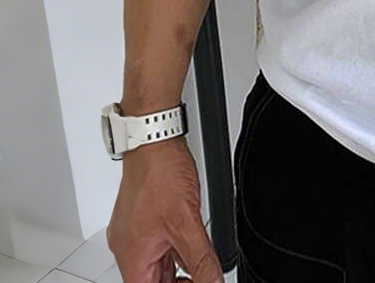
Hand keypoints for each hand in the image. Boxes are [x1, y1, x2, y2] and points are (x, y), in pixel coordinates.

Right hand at [106, 136, 223, 282]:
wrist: (153, 141)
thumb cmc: (160, 176)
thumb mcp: (188, 224)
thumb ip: (201, 260)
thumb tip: (213, 281)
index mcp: (132, 258)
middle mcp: (127, 248)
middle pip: (151, 280)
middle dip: (177, 280)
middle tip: (202, 275)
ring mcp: (132, 231)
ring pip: (155, 262)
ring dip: (176, 265)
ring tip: (199, 259)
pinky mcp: (140, 217)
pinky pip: (155, 242)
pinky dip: (172, 248)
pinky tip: (188, 240)